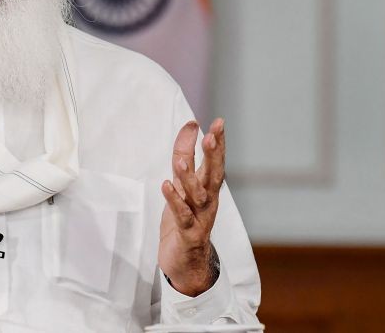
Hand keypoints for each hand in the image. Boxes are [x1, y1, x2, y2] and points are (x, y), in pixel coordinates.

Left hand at [158, 119, 224, 296]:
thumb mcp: (183, 184)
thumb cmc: (186, 218)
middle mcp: (207, 201)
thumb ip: (185, 156)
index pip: (215, 161)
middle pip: (213, 175)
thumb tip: (191, 126)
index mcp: (207, 188)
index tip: (219, 122)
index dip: (217, 142)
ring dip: (189, 178)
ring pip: (197, 195)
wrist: (187, 262)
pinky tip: (166, 186)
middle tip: (212, 135)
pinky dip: (174, 201)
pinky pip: (182, 215)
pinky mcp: (188, 233)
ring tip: (181, 162)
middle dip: (213, 155)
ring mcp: (200, 217)